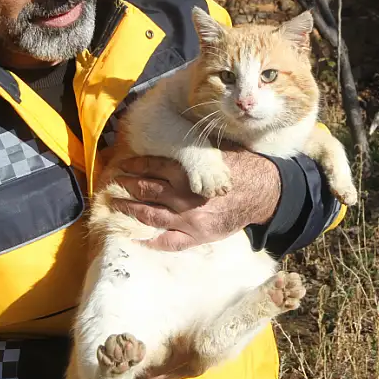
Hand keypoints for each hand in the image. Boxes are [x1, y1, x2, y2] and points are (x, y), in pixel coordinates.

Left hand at [103, 146, 280, 250]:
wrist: (265, 193)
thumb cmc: (243, 168)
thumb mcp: (217, 151)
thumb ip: (194, 150)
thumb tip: (175, 135)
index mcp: (188, 173)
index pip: (151, 167)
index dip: (133, 165)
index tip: (122, 164)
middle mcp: (183, 197)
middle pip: (145, 191)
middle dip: (126, 186)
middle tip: (113, 183)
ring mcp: (188, 219)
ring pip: (150, 215)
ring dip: (129, 210)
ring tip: (115, 206)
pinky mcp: (197, 236)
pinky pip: (168, 242)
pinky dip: (150, 241)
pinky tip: (136, 238)